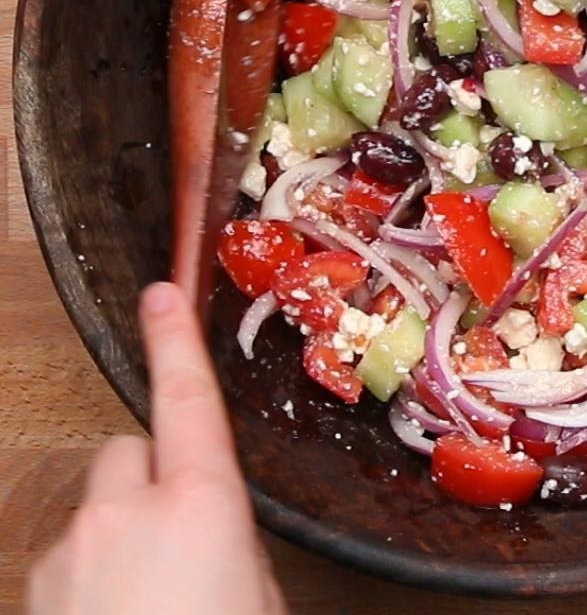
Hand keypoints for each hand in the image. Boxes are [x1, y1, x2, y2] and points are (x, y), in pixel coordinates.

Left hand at [27, 282, 286, 614]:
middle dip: (155, 474)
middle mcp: (126, 510)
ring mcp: (70, 548)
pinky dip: (93, 570)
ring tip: (149, 597)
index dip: (176, 337)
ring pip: (101, 504)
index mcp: (200, 503)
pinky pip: (72, 550)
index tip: (162, 293)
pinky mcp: (35, 584)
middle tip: (183, 535)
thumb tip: (209, 531)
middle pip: (134, 450)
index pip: (187, 397)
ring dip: (122, 530)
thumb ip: (233, 547)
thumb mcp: (258, 598)